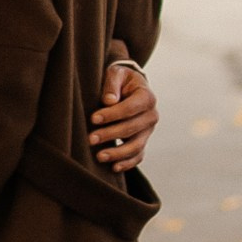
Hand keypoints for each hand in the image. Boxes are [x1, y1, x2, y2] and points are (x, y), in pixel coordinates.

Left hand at [88, 55, 158, 171]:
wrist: (130, 87)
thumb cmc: (120, 79)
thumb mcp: (116, 73)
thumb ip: (112, 84)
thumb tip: (109, 101)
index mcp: (147, 96)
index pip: (130, 108)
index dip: (112, 115)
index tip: (94, 118)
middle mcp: (151, 115)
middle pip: (131, 128)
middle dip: (110, 135)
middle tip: (90, 139)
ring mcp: (148, 131)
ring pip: (136, 146)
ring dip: (117, 153)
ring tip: (99, 156)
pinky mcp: (142, 141)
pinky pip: (138, 155)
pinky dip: (127, 163)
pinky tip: (113, 167)